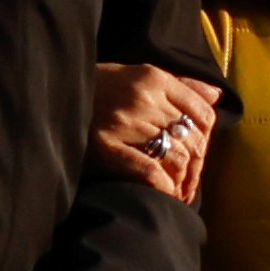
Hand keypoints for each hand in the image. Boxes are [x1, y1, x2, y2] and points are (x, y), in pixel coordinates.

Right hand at [90, 60, 219, 206]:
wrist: (53, 94)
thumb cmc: (99, 88)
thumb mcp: (138, 75)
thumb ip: (180, 85)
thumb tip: (216, 97)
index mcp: (154, 78)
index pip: (202, 114)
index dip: (207, 141)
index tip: (199, 157)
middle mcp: (144, 98)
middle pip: (191, 139)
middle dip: (196, 167)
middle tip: (189, 185)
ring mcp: (125, 122)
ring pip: (175, 157)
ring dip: (182, 181)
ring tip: (178, 194)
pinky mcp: (106, 147)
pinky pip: (150, 171)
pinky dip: (164, 187)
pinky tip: (165, 195)